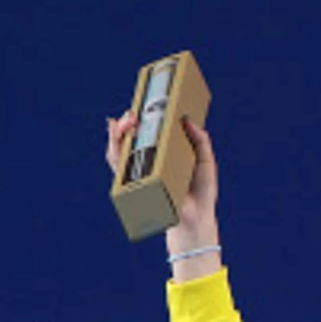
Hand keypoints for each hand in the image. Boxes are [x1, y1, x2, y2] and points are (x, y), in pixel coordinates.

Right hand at [105, 110, 220, 270]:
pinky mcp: (135, 183)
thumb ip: (201, 140)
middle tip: (132, 114)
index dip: (142, 117)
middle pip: (131, 137)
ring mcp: (140, 171)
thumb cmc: (202, 189)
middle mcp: (149, 160)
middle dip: (127, 123)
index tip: (142, 105)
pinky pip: (119, 167)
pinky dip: (115, 152)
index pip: (149, 131)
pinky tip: (117, 141)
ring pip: (120, 149)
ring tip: (126, 123)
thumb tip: (188, 119)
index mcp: (165, 152)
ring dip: (118, 134)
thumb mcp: (205, 161)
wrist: (198, 216)